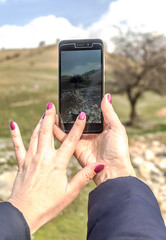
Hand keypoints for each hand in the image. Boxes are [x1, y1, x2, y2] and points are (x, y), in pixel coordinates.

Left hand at [8, 103, 103, 233]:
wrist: (25, 212)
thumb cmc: (48, 204)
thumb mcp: (70, 192)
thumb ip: (84, 176)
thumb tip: (99, 164)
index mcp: (57, 163)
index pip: (70, 140)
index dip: (77, 126)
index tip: (81, 115)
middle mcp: (44, 157)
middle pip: (48, 132)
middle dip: (50, 116)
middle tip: (51, 104)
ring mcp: (31, 158)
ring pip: (35, 135)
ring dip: (40, 122)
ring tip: (44, 113)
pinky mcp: (22, 163)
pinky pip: (18, 145)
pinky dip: (15, 134)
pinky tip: (13, 124)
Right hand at [54, 94, 135, 185]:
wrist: (112, 170)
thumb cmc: (118, 149)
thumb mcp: (116, 128)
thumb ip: (109, 112)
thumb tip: (106, 96)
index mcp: (102, 127)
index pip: (91, 114)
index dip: (84, 106)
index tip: (77, 96)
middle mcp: (91, 133)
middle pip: (79, 121)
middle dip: (71, 112)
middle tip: (63, 102)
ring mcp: (82, 141)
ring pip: (70, 128)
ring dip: (62, 120)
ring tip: (54, 110)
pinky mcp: (75, 148)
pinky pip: (64, 138)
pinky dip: (57, 131)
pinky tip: (50, 123)